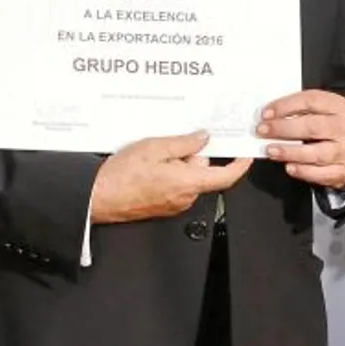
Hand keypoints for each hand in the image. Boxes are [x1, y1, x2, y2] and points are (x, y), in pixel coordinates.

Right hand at [88, 131, 252, 224]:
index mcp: (188, 182)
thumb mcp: (154, 147)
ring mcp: (174, 204)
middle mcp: (185, 197)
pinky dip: (169, 174)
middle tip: (172, 144)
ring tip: (154, 157)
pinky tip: (150, 167)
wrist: (99, 197)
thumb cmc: (121, 176)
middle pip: (203, 173)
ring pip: (188, 178)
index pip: (226, 177)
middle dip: (192, 156)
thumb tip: (202, 138)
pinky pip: (176, 186)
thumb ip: (183, 143)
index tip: (245, 154)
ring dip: (178, 165)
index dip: (240, 165)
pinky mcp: (163, 207)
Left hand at [257, 89, 344, 189]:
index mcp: (337, 106)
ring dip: (290, 152)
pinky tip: (289, 167)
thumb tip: (268, 116)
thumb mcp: (318, 111)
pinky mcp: (342, 170)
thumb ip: (297, 110)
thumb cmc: (326, 126)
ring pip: (316, 152)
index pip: (310, 101)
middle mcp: (343, 127)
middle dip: (283, 128)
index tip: (266, 113)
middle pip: (312, 126)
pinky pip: (321, 173)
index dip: (285, 106)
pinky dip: (303, 171)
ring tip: (271, 150)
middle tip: (262, 131)